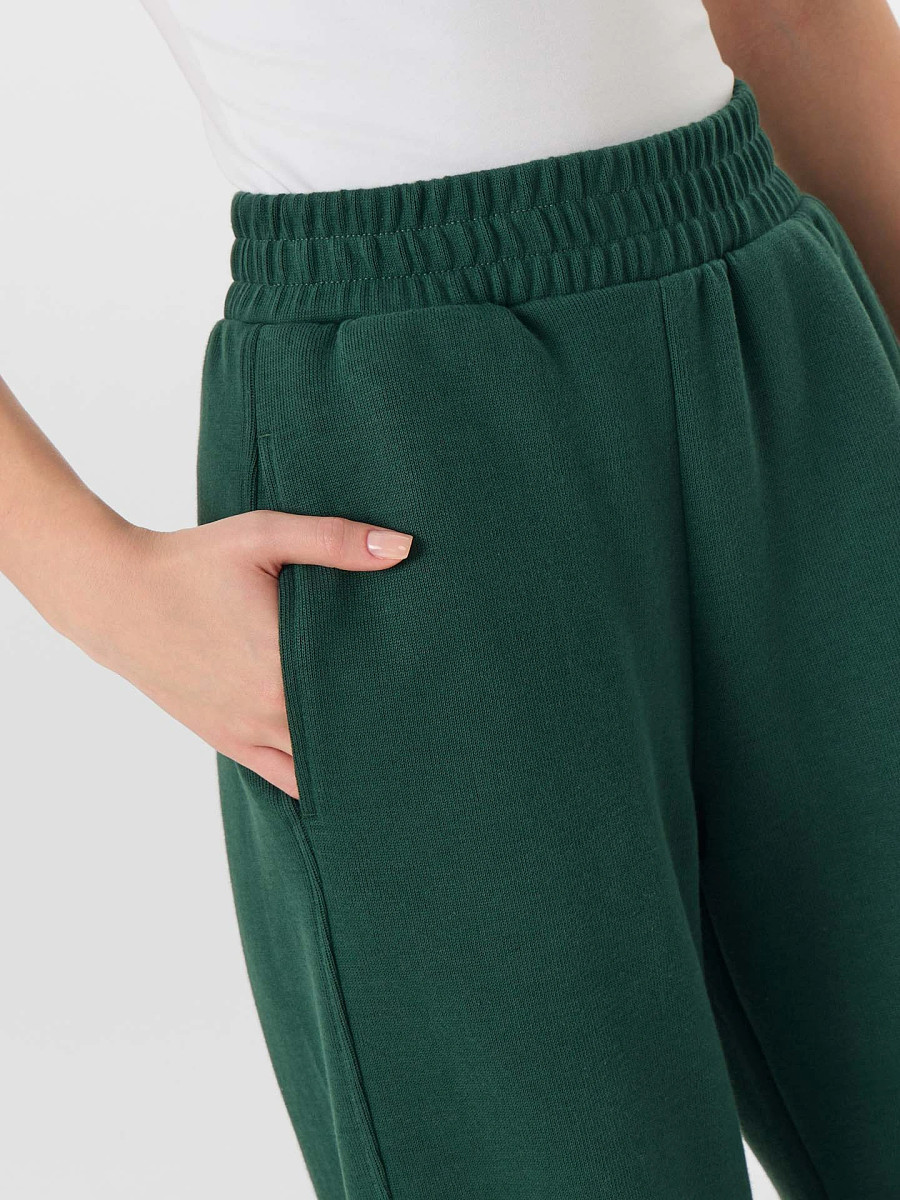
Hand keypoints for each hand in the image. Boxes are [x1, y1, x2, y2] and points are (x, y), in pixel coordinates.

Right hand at [65, 511, 411, 797]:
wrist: (116, 596)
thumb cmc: (192, 561)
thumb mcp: (263, 536)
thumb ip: (335, 541)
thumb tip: (403, 547)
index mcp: (287, 667)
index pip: (366, 699)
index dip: (405, 703)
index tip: (441, 700)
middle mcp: (270, 712)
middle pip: (348, 741)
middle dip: (387, 735)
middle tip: (433, 733)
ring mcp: (246, 733)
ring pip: (318, 770)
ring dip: (353, 763)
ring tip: (398, 760)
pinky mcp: (226, 740)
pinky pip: (281, 778)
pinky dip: (313, 780)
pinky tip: (344, 780)